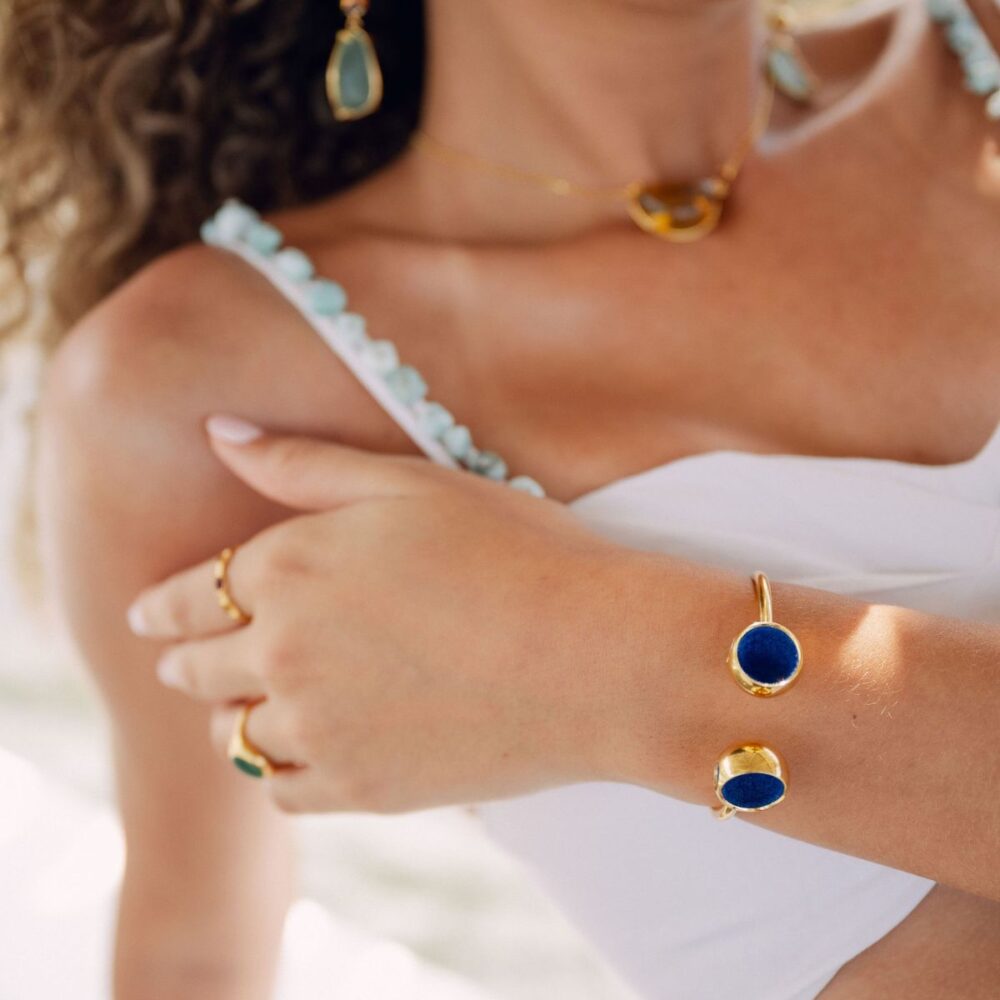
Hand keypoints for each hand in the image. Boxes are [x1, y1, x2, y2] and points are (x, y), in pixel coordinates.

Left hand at [126, 415, 649, 813]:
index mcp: (289, 567)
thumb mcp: (410, 482)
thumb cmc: (517, 551)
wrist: (600, 656)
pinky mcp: (362, 788)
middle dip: (186, 662)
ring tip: (254, 708)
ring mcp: (320, 727)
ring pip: (233, 737)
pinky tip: (308, 750)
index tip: (147, 620)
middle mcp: (283, 651)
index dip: (160, 609)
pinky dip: (282, 769)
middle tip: (187, 663)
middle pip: (196, 671)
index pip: (186, 597)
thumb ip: (301, 463)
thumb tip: (216, 431)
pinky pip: (284, 789)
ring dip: (233, 717)